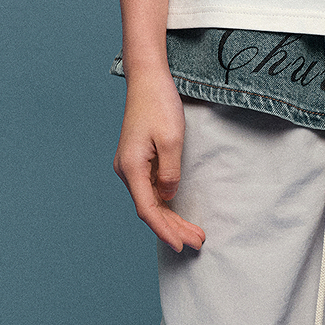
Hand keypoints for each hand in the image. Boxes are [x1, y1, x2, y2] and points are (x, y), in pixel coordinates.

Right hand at [113, 68, 204, 251]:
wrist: (147, 79)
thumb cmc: (159, 104)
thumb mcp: (171, 140)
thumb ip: (170, 173)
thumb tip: (168, 195)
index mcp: (131, 167)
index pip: (148, 210)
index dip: (165, 231)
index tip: (181, 246)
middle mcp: (127, 171)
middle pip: (151, 210)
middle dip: (174, 230)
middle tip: (198, 243)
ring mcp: (131, 168)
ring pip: (152, 203)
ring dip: (172, 221)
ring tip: (195, 235)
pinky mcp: (139, 163)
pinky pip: (153, 192)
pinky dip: (167, 206)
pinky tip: (180, 218)